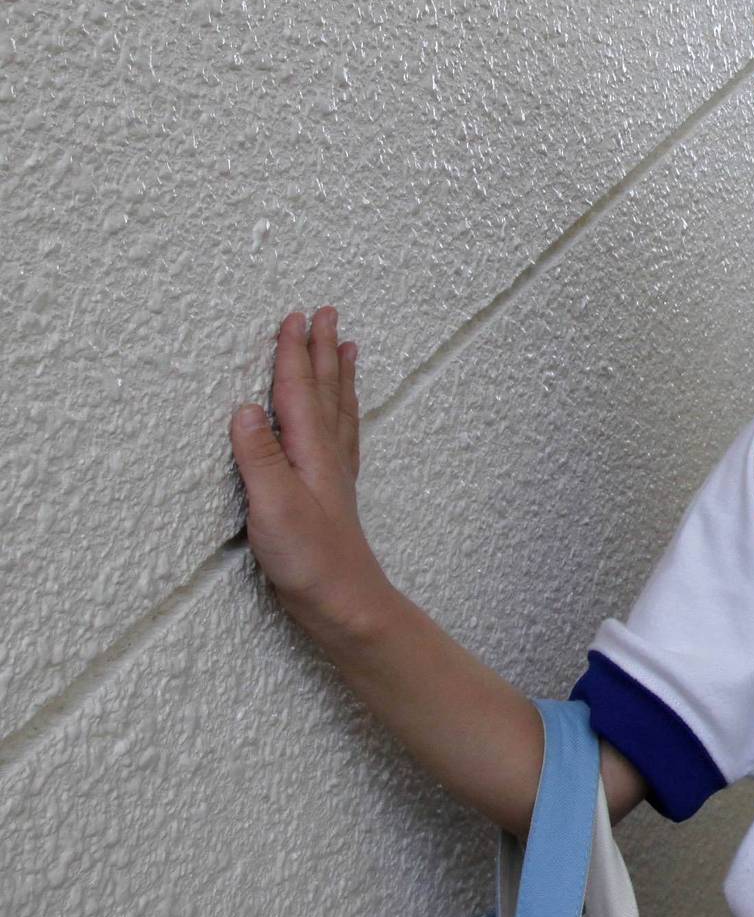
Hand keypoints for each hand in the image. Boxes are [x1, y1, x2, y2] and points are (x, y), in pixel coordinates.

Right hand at [229, 309, 394, 640]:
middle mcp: (328, 456)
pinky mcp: (332, 493)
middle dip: (323, 351)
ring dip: (338, 375)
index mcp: (311, 453)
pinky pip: (341, 435)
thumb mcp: (274, 508)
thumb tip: (243, 409)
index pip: (299, 392)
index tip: (294, 316)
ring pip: (338, 410)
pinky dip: (341, 412)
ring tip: (347, 347)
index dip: (294, 354)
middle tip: (328, 313)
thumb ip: (259, 458)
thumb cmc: (311, 561)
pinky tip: (341, 414)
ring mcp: (334, 474)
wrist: (346, 603)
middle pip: (325, 392)